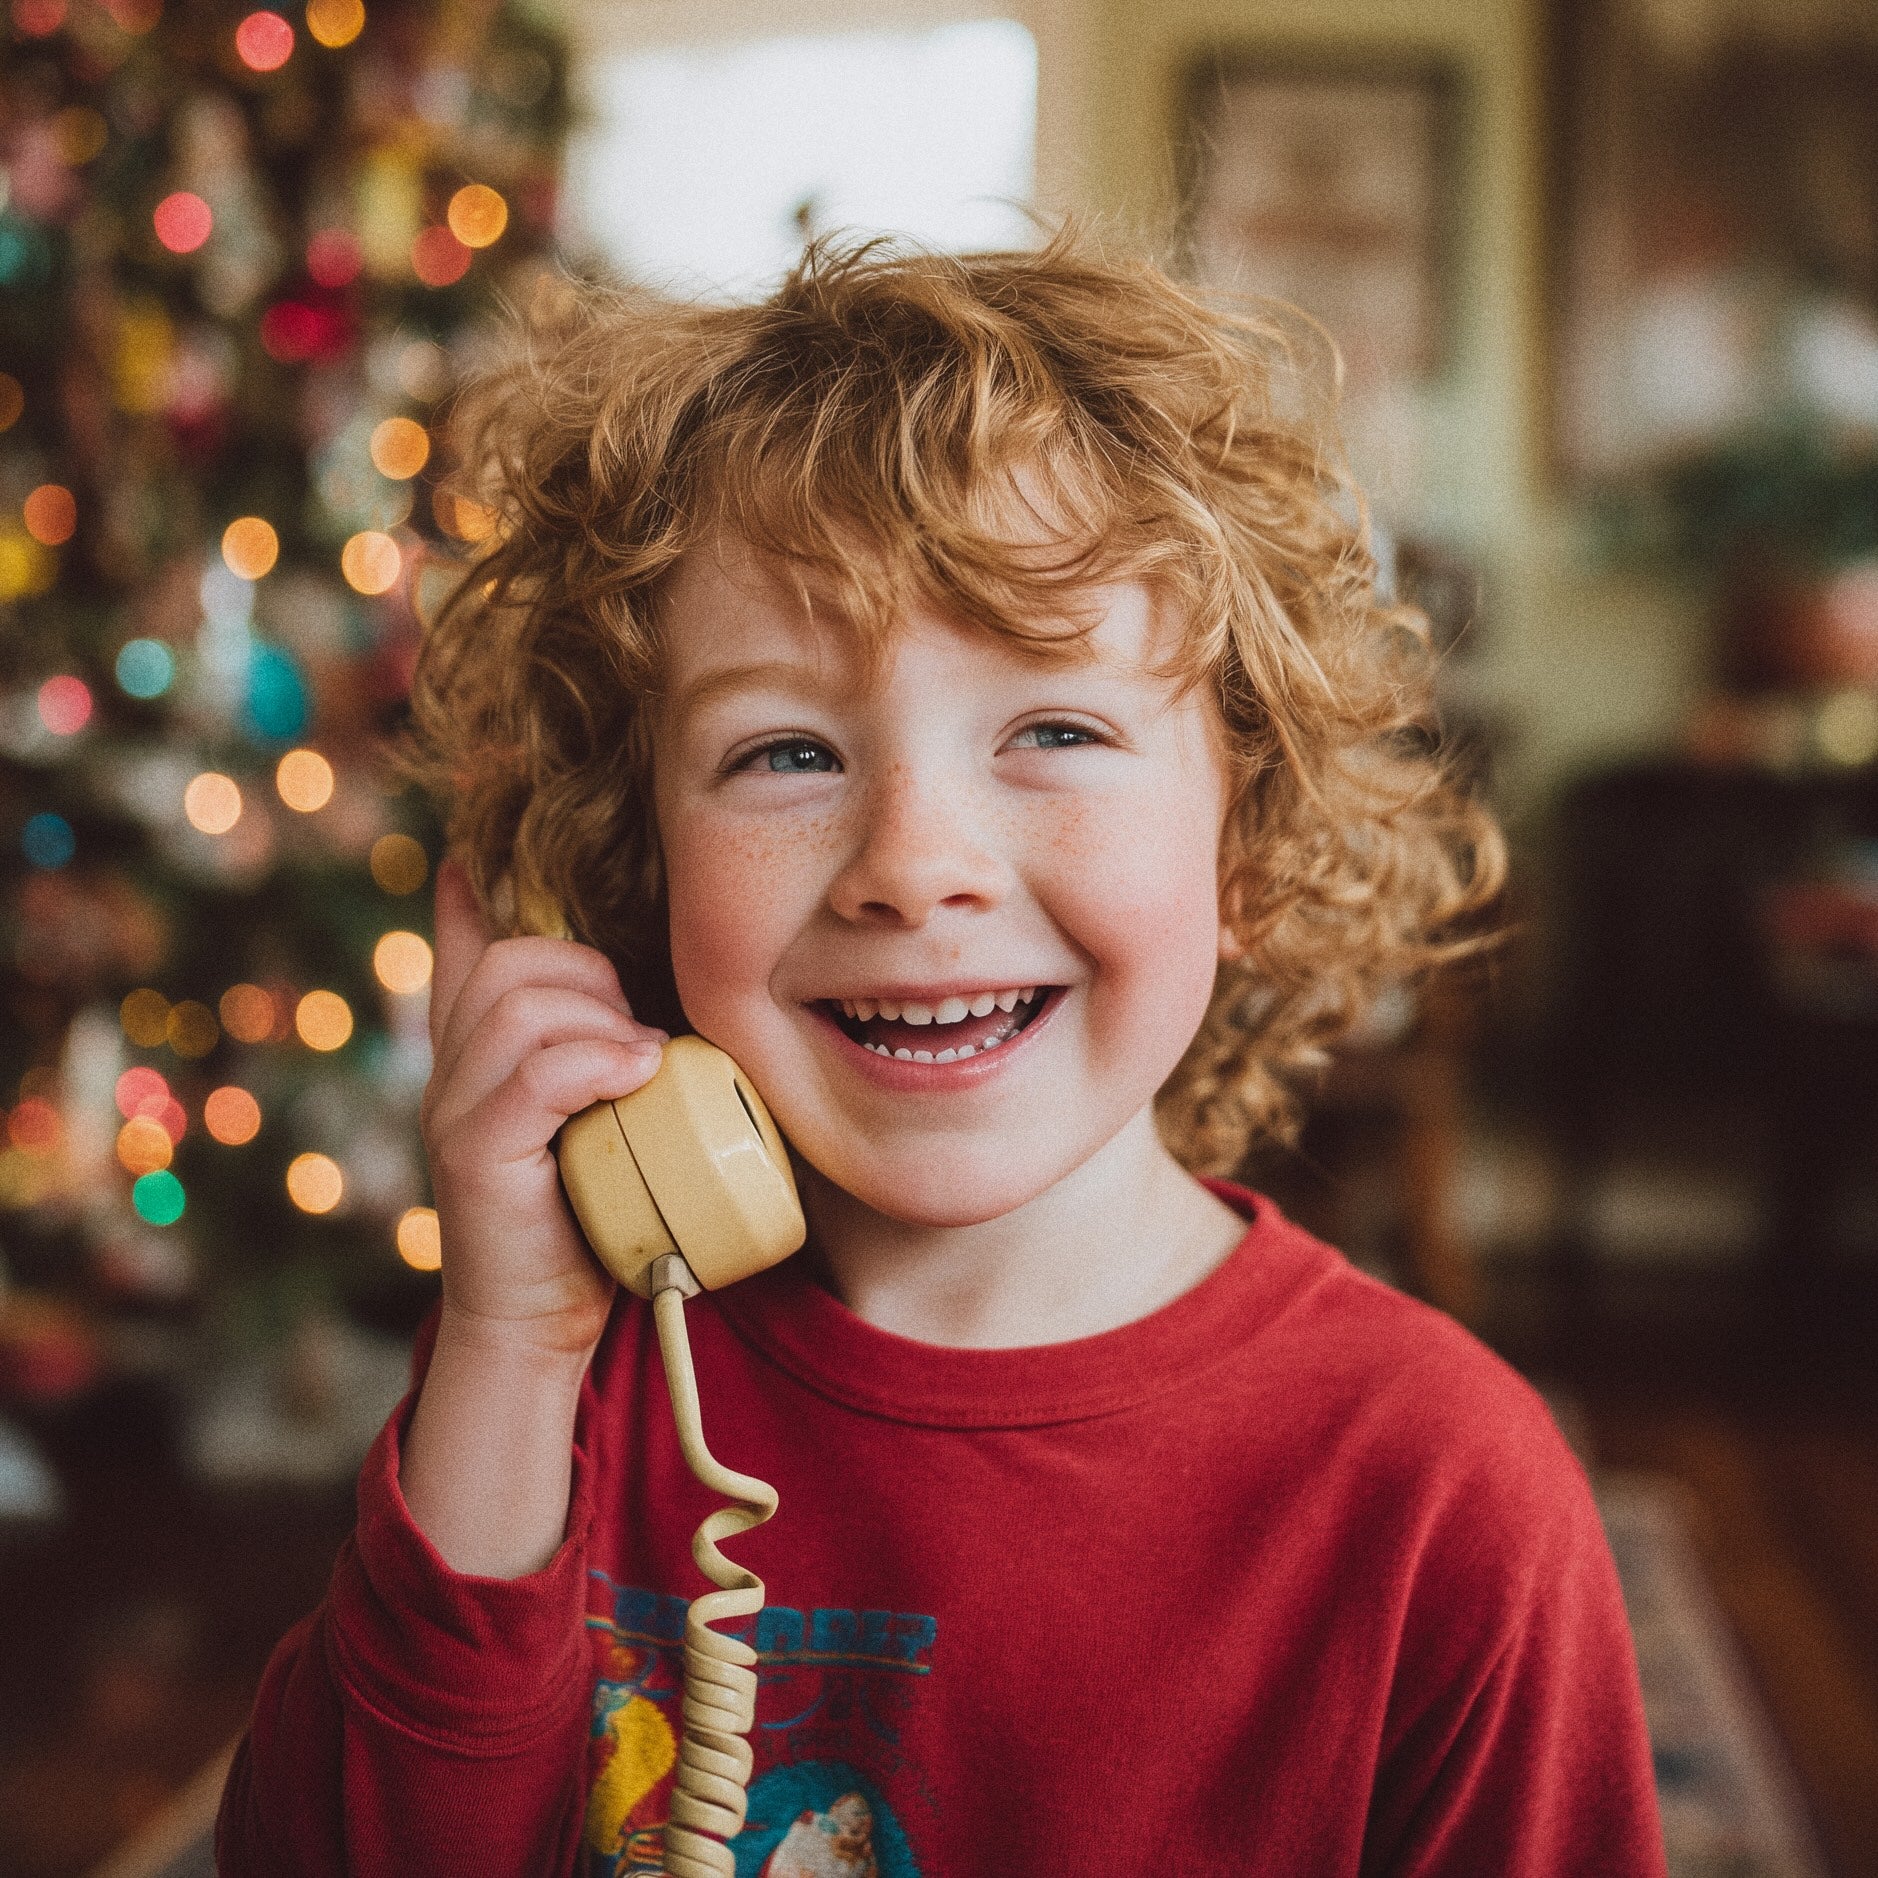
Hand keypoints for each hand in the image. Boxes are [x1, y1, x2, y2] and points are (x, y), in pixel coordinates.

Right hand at [419, 860, 664, 1361]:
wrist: (543, 1321)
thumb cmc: (594, 1214)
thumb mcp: (609, 1115)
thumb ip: (618, 1056)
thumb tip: (671, 1005)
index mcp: (482, 1051)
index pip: (463, 948)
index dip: (471, 895)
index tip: (478, 850)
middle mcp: (454, 1068)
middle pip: (510, 959)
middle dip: (588, 974)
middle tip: (636, 1035)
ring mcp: (455, 1108)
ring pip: (519, 1004)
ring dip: (600, 1022)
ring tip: (640, 1067)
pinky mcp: (472, 1154)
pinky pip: (532, 1074)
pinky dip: (595, 1065)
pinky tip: (633, 1079)